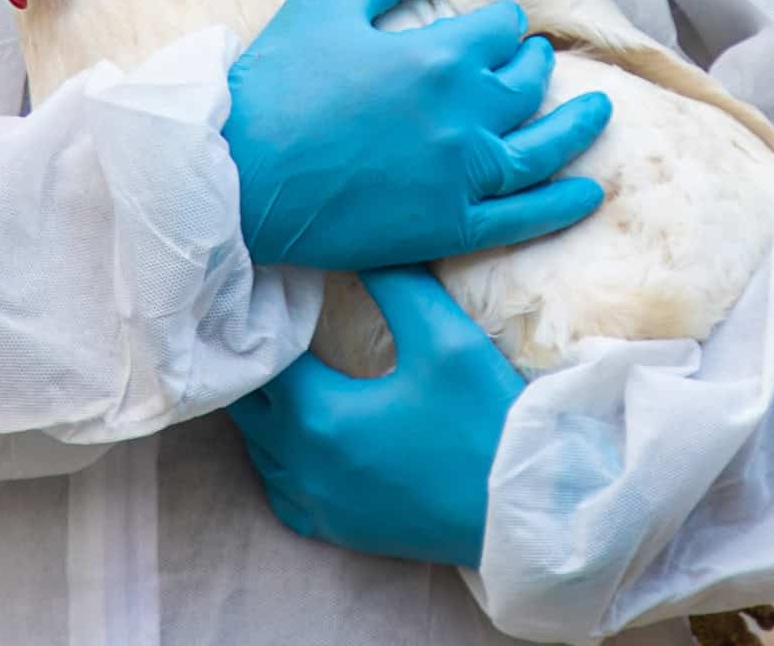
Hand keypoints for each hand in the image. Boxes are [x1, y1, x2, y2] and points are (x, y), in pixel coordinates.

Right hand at [223, 0, 612, 270]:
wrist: (237, 174)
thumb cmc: (275, 81)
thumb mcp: (327, 1)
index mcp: (439, 57)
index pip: (498, 31)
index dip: (498, 25)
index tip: (492, 28)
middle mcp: (464, 115)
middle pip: (525, 83)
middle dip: (532, 65)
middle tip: (531, 61)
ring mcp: (462, 177)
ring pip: (542, 147)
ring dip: (576, 124)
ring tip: (597, 111)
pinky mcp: (449, 229)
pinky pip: (524, 218)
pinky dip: (562, 204)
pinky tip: (588, 193)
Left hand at [226, 265, 527, 568]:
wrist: (526, 510)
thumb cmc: (486, 422)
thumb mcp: (446, 337)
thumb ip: (395, 284)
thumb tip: (359, 244)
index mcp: (316, 416)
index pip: (260, 356)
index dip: (264, 319)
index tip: (274, 289)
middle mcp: (301, 467)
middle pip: (248, 405)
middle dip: (256, 363)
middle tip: (274, 325)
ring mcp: (317, 505)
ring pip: (258, 450)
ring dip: (265, 411)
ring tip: (286, 371)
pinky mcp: (338, 531)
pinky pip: (282, 492)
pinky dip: (281, 460)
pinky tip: (305, 436)